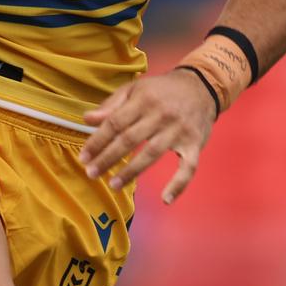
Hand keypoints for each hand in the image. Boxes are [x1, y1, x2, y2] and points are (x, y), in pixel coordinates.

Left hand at [79, 69, 215, 203]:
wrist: (201, 86)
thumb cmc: (161, 90)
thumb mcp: (135, 89)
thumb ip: (111, 105)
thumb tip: (87, 119)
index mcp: (143, 100)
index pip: (115, 123)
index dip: (97, 141)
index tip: (84, 157)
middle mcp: (160, 115)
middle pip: (130, 139)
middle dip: (108, 158)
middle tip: (91, 173)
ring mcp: (179, 130)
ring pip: (152, 153)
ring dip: (131, 171)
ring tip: (113, 184)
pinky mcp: (195, 144)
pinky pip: (188, 167)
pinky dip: (178, 184)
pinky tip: (166, 199)